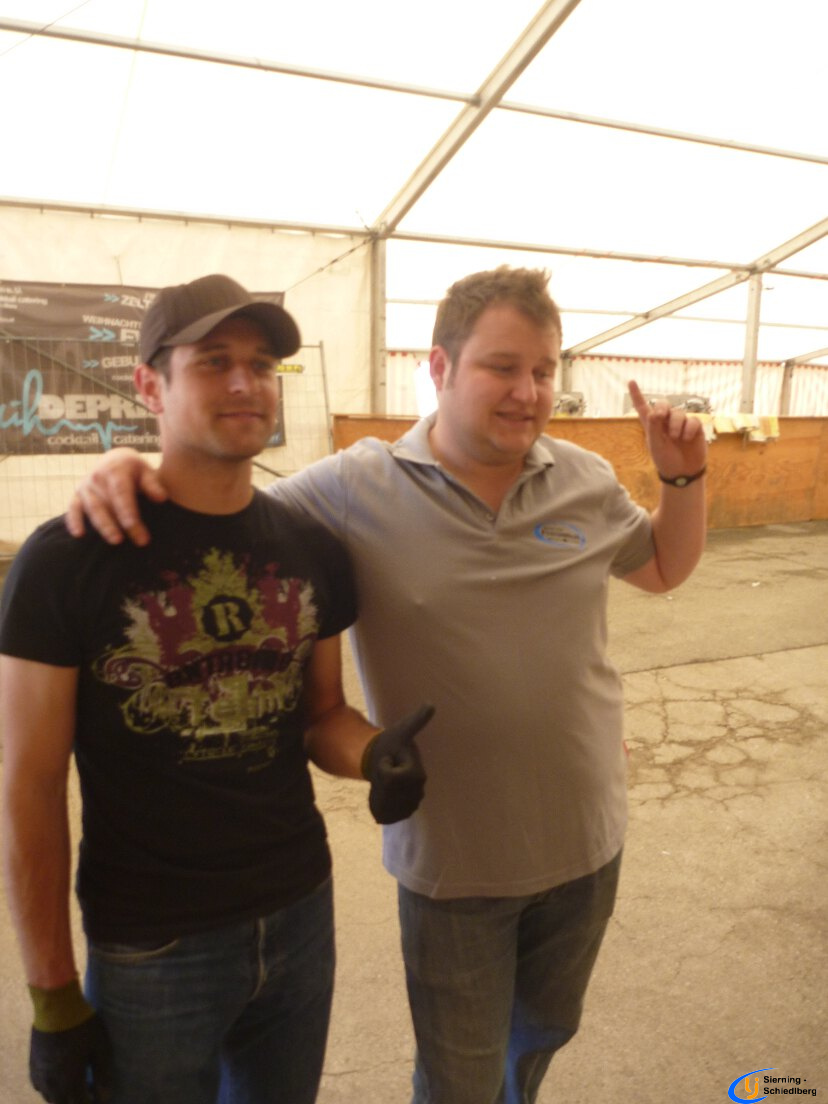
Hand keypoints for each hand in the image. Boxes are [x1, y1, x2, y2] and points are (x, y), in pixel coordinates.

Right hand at [30, 1015, 112, 1102]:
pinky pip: (41, 1087)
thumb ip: (103, 1074)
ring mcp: (40, 1076)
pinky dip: (51, 1089)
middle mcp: (52, 1085)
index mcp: (70, 1082)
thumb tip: (105, 1096)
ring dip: (64, 1097)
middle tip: (89, 1090)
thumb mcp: (100, 1048)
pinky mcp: (33, 1067)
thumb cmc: (82, 1026)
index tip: (100, 1095)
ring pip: (51, 1099)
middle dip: (78, 1101)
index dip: (94, 1101)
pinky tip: (60, 1078)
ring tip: (77, 1086)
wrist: (56, 1008)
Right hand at [64, 448, 165, 546]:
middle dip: (120, 524)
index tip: (138, 529)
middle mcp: (97, 478)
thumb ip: (152, 484)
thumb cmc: (134, 470)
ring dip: (103, 526)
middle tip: (136, 541)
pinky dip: (74, 521)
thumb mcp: (146, 471)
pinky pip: (73, 509)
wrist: (114, 460)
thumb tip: (161, 498)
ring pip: (93, 509)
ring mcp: (85, 487)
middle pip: (108, 504)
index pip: (122, 494)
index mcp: (115, 471)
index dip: (129, 513)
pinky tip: (78, 535)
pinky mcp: (77, 496)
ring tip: (115, 541)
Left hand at [362, 704, 433, 823]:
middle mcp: (417, 793)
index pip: (390, 778)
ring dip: (378, 795)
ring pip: (386, 807)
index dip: (383, 767)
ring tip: (381, 781)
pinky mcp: (402, 814)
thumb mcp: (402, 730)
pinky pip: (385, 816)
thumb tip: (431, 705)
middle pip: (387, 794)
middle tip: (384, 769)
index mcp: (418, 775)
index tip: (387, 758)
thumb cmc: (392, 744)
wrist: (385, 759)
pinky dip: (378, 809)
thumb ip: (416, 720)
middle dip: (380, 781)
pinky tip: (379, 796)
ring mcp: (410, 805)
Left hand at [628, 380, 706, 479]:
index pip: (643, 407)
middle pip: (663, 404)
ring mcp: (681, 423)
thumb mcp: (656, 445)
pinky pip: (692, 420)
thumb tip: (655, 411)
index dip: (637, 394)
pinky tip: (686, 439)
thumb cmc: (666, 459)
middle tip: (660, 417)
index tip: (631, 381)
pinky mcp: (694, 427)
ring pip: (678, 413)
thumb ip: (654, 428)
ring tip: (675, 438)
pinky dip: (688, 429)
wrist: (683, 472)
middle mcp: (666, 422)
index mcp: (652, 425)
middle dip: (661, 408)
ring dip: (675, 425)